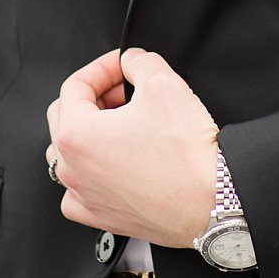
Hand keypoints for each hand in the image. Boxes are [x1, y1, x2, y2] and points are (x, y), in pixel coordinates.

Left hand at [45, 47, 218, 247]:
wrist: (212, 202)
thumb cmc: (187, 155)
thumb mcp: (163, 83)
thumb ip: (139, 61)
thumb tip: (132, 61)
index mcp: (76, 135)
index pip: (75, 85)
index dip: (103, 67)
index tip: (122, 66)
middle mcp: (72, 169)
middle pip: (66, 116)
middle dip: (96, 96)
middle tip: (126, 90)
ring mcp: (84, 196)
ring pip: (67, 153)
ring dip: (90, 132)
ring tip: (122, 124)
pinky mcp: (101, 216)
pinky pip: (77, 192)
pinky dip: (89, 173)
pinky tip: (112, 163)